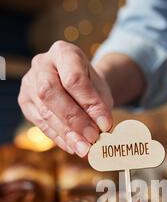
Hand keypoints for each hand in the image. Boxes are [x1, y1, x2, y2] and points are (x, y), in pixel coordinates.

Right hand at [18, 41, 113, 156]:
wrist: (76, 84)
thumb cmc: (90, 86)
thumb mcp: (100, 90)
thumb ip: (100, 107)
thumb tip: (101, 131)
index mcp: (63, 52)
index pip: (73, 78)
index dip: (90, 104)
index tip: (105, 124)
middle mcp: (41, 64)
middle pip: (51, 93)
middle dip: (74, 119)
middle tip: (92, 138)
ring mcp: (29, 83)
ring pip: (45, 112)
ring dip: (67, 134)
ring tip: (85, 149)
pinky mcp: (25, 102)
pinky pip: (41, 124)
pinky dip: (59, 138)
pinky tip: (73, 147)